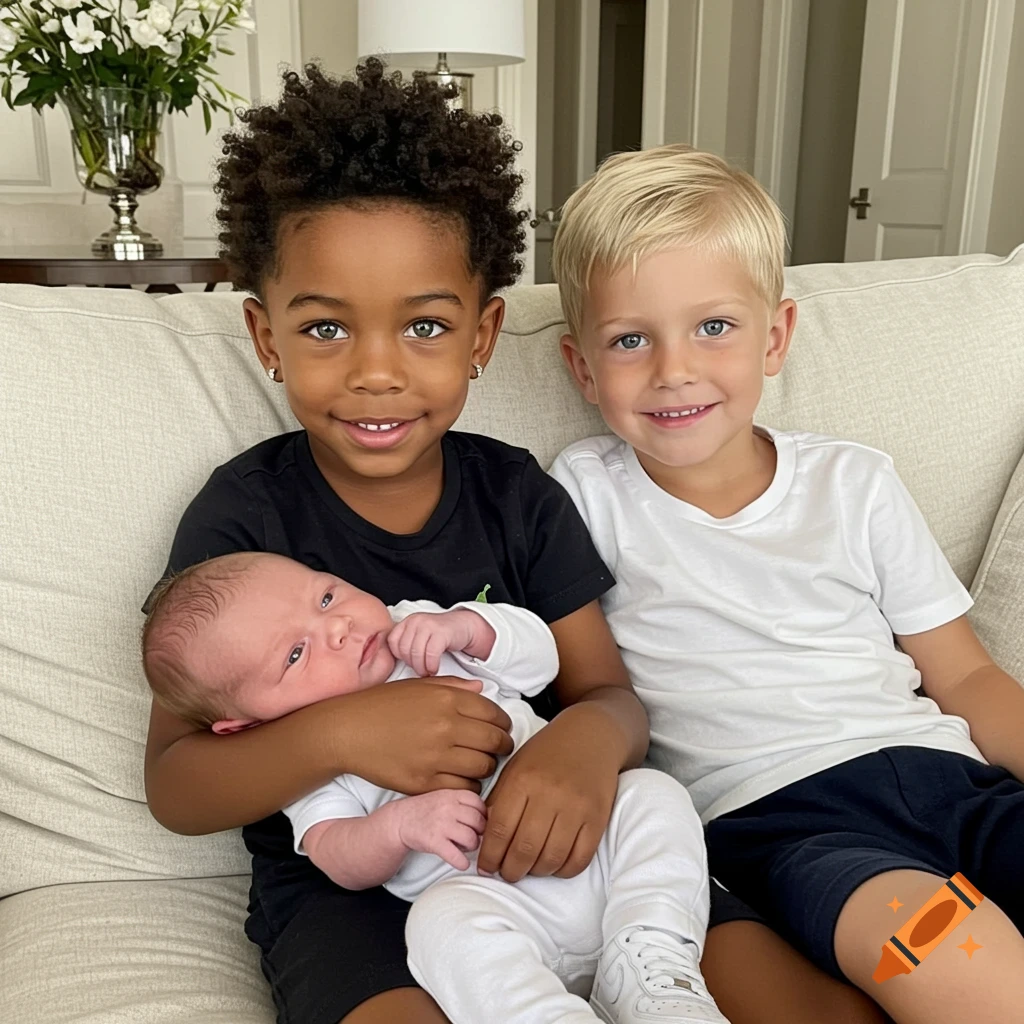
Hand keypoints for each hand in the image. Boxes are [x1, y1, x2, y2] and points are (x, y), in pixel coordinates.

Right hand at [334, 678, 512, 794]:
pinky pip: (462, 789)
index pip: (494, 714)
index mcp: (447, 699)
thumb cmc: (381, 705)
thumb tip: (481, 688)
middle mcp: (445, 727)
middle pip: (494, 742)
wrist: (347, 730)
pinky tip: (463, 779)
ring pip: (483, 768)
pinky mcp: (423, 783)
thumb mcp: (418, 685)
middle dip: (502, 747)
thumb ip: (454, 686)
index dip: (504, 724)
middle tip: (499, 750)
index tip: (502, 729)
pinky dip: (469, 786)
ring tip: (480, 764)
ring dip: (487, 768)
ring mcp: (435, 757)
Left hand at [388, 609, 494, 674]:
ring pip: (416, 653)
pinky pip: (431, 654)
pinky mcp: (441, 632)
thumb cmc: (439, 635)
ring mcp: (428, 624)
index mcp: (408, 621)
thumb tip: (395, 664)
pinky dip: (432, 665)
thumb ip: (407, 643)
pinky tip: (435, 668)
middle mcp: (416, 620)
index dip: (400, 657)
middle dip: (412, 664)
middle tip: (421, 669)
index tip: (410, 662)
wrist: (463, 626)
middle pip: (404, 649)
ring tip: (427, 671)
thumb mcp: (419, 635)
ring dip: (422, 667)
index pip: (393, 642)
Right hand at [395, 790, 487, 870]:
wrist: (400, 820)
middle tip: (473, 836)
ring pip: (471, 838)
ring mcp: (441, 825)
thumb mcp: (445, 797)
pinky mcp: (434, 842)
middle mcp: (448, 808)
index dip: (483, 816)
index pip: (479, 804)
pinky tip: (461, 862)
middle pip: (478, 822)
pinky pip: (456, 856)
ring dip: (472, 847)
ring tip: (465, 847)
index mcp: (452, 795)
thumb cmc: (426, 810)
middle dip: (479, 832)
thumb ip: (464, 803)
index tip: (480, 823)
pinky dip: (462, 862)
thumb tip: (490, 815)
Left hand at [478, 705, 619, 881]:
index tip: (485, 866)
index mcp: (523, 780)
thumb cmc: (546, 754)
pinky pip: (579, 859)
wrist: (590, 735)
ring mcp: (576, 807)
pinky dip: (564, 870)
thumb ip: (499, 801)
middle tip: (507, 873)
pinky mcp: (598, 817)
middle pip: (524, 849)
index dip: (489, 856)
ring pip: (551, 858)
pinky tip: (554, 864)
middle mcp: (549, 794)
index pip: (500, 830)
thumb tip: (484, 839)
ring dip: (536, 872)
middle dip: (511, 870)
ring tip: (529, 868)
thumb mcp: (515, 768)